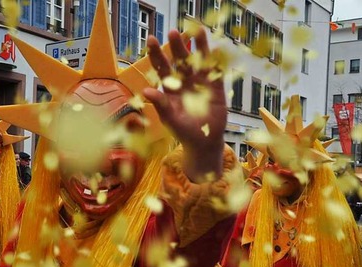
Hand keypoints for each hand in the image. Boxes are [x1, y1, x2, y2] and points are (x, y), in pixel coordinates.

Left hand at [143, 29, 226, 181]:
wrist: (204, 142)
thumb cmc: (184, 132)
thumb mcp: (170, 119)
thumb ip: (161, 104)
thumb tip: (145, 91)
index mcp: (171, 88)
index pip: (162, 67)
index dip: (157, 54)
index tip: (152, 40)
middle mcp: (185, 82)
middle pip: (180, 60)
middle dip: (176, 46)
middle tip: (173, 32)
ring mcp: (201, 83)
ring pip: (199, 61)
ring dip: (198, 47)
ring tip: (196, 30)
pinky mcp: (216, 89)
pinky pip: (216, 72)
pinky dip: (216, 61)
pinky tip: (215, 48)